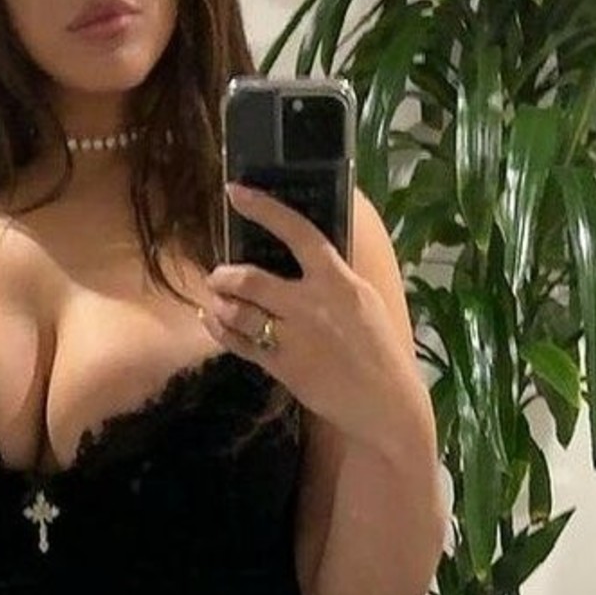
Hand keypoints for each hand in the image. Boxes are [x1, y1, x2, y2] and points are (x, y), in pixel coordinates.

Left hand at [199, 182, 417, 446]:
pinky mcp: (283, 366)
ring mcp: (294, 337)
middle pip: (252, 280)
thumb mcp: (364, 300)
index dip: (264, 209)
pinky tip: (212, 321)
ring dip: (219, 304)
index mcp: (338, 280)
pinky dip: (220, 329)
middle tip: (218, 276)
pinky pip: (240, 343)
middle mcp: (312, 304)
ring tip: (214, 300)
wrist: (383, 401)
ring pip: (239, 313)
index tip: (236, 192)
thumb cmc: (378, 348)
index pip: (298, 233)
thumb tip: (308, 253)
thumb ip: (334, 277)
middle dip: (226, 276)